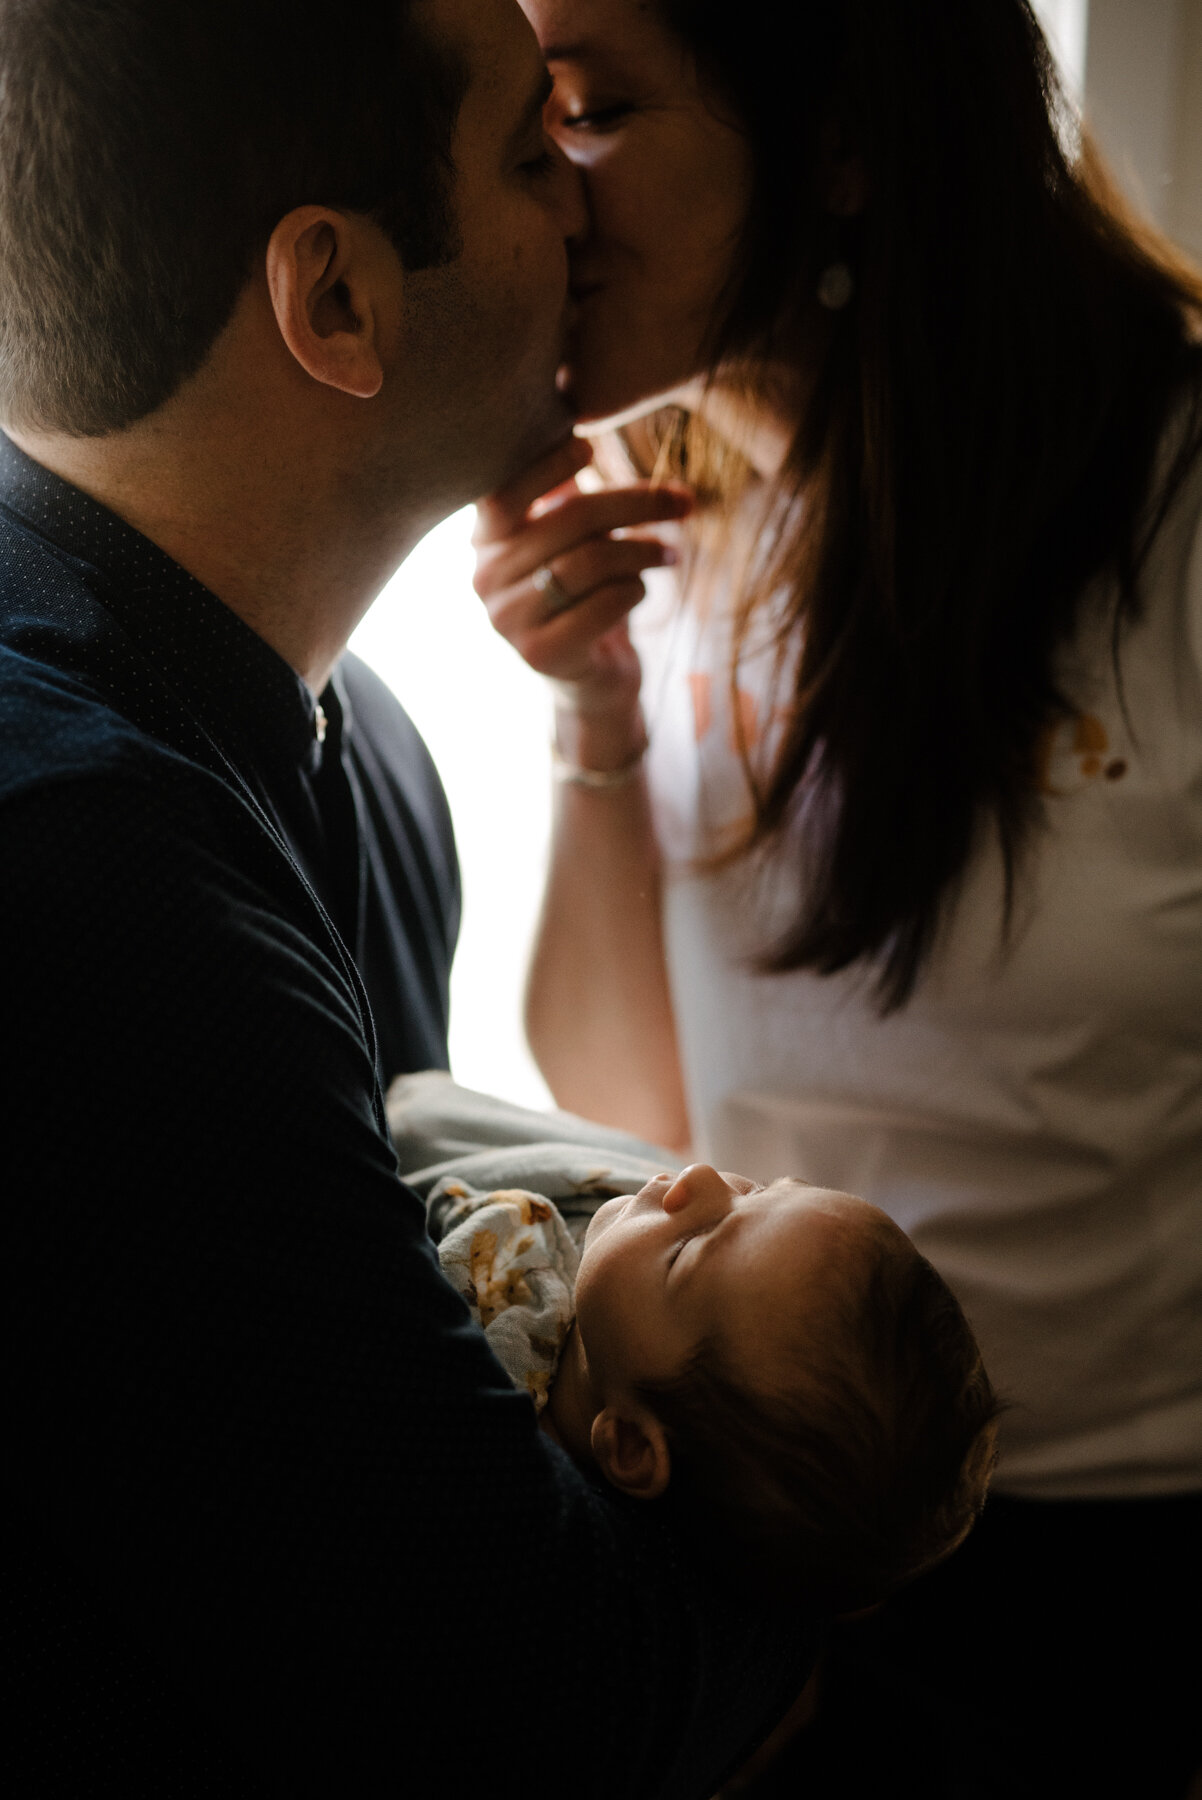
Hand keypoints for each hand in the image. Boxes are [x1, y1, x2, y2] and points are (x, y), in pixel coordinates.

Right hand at [473, 437, 692, 732]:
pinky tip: (644, 589)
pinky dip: (634, 589)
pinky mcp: (541, 655)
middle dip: (636, 503)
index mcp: (485, 540)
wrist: (590, 679)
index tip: (592, 446)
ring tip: (674, 551)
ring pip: (589, 562)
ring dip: (644, 550)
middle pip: (569, 521)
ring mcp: (508, 620)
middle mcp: (484, 579)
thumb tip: (585, 422)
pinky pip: (603, 605)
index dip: (550, 463)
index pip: (508, 490)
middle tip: (683, 500)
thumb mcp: (571, 538)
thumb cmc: (585, 594)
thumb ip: (567, 493)